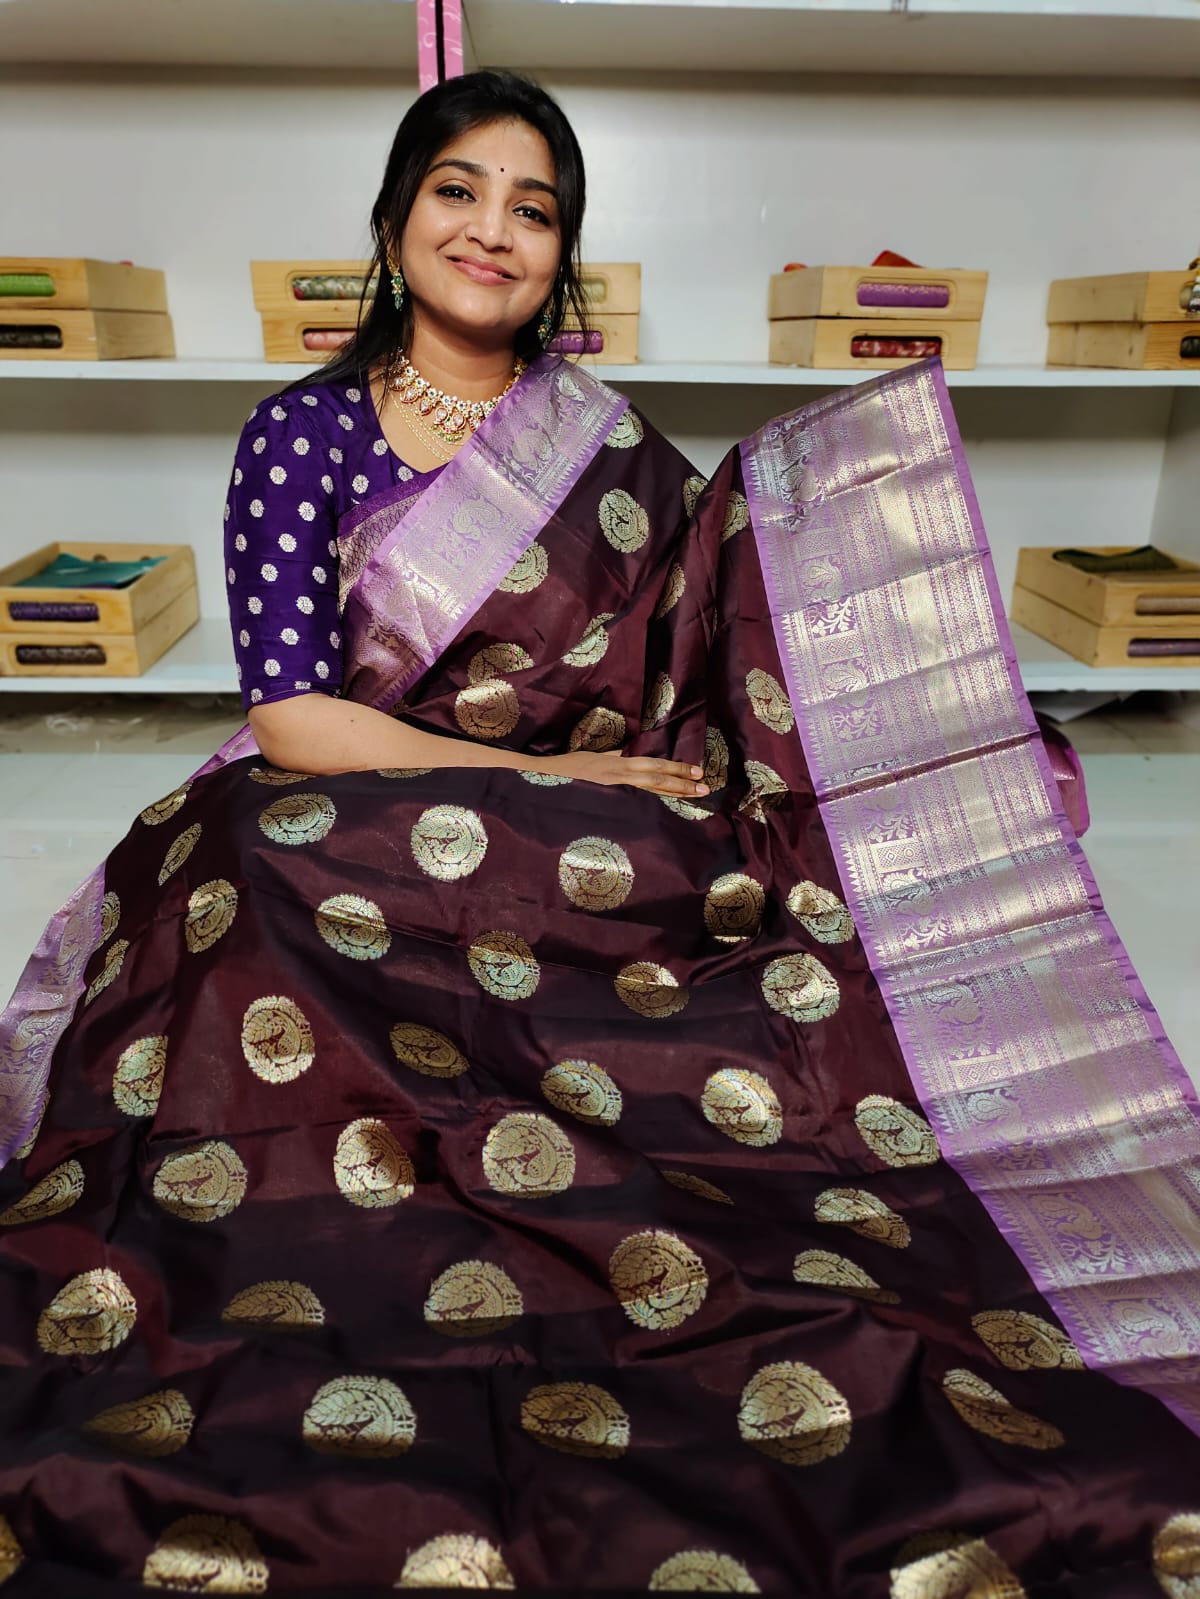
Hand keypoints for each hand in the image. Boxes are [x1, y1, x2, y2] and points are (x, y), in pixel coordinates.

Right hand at [542, 751, 708, 797]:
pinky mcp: (604, 798)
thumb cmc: (563, 769)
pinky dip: (652, 801)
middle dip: (683, 782)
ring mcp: (611, 789)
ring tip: (696, 793)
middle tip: (706, 786)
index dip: (676, 769)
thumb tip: (631, 755)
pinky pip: (632, 799)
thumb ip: (614, 758)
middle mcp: (617, 775)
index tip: (697, 771)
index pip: (653, 766)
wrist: (536, 779)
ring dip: (675, 791)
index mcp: (616, 764)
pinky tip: (666, 806)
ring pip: (649, 789)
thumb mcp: (592, 758)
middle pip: (657, 777)